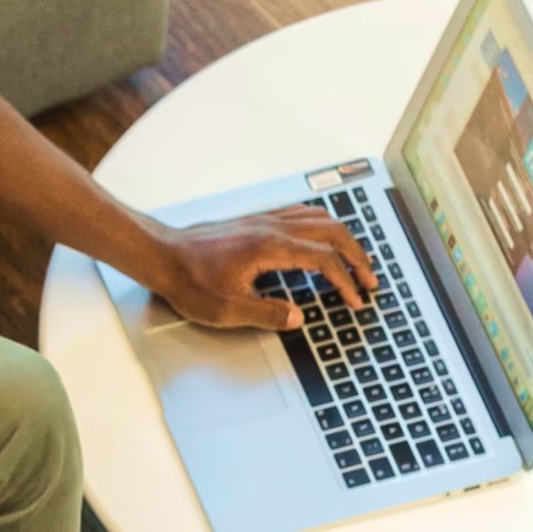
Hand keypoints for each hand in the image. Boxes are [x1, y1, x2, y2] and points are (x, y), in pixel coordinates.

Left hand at [147, 205, 380, 330]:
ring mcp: (264, 220)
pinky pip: (300, 214)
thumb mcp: (226, 310)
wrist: (161, 254)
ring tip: (355, 260)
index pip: (323, 259)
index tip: (356, 301)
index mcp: (270, 248)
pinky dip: (322, 225)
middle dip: (357, 256)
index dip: (346, 281)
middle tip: (370, 279)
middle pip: (331, 232)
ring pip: (319, 218)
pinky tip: (322, 238)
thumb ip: (267, 314)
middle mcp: (272, 227)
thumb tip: (299, 317)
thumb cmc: (188, 280)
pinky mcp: (256, 220)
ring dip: (343, 238)